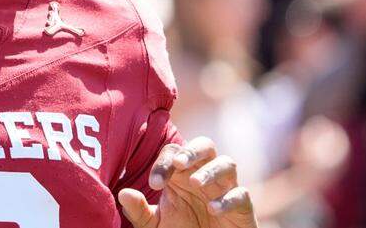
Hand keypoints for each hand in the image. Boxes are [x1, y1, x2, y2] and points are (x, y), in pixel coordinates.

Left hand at [118, 137, 256, 227]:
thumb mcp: (154, 225)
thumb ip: (139, 211)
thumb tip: (123, 194)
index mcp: (183, 173)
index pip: (174, 153)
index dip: (164, 163)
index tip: (154, 183)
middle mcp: (205, 175)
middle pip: (205, 145)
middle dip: (193, 150)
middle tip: (179, 163)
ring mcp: (225, 189)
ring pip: (228, 163)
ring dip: (212, 170)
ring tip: (196, 183)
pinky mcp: (242, 207)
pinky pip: (241, 194)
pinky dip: (228, 199)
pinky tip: (213, 209)